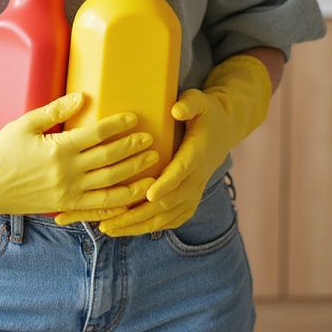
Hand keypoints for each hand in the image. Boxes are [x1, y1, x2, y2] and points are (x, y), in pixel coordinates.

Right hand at [0, 89, 158, 217]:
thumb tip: (83, 96)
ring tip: (152, 164)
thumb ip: (55, 110)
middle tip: (151, 139)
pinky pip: (99, 206)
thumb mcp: (26, 123)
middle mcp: (66, 173)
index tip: (134, 118)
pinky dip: (119, 201)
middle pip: (108, 160)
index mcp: (57, 149)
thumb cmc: (3, 149)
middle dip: (132, 149)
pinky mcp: (66, 206)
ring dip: (133, 174)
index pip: (96, 135)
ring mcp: (68, 193)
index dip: (117, 126)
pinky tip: (134, 194)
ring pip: (109, 185)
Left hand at [54, 55, 270, 235]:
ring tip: (108, 228)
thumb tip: (176, 110)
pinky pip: (171, 220)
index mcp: (197, 154)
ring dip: (138, 225)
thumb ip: (189, 104)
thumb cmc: (204, 113)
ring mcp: (194, 192)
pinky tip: (127, 230)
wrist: (223, 131)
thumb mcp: (200, 101)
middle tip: (110, 220)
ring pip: (167, 216)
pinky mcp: (190, 200)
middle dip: (139, 213)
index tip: (148, 194)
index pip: (181, 171)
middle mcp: (196, 178)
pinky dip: (150, 227)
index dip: (166, 184)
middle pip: (169, 201)